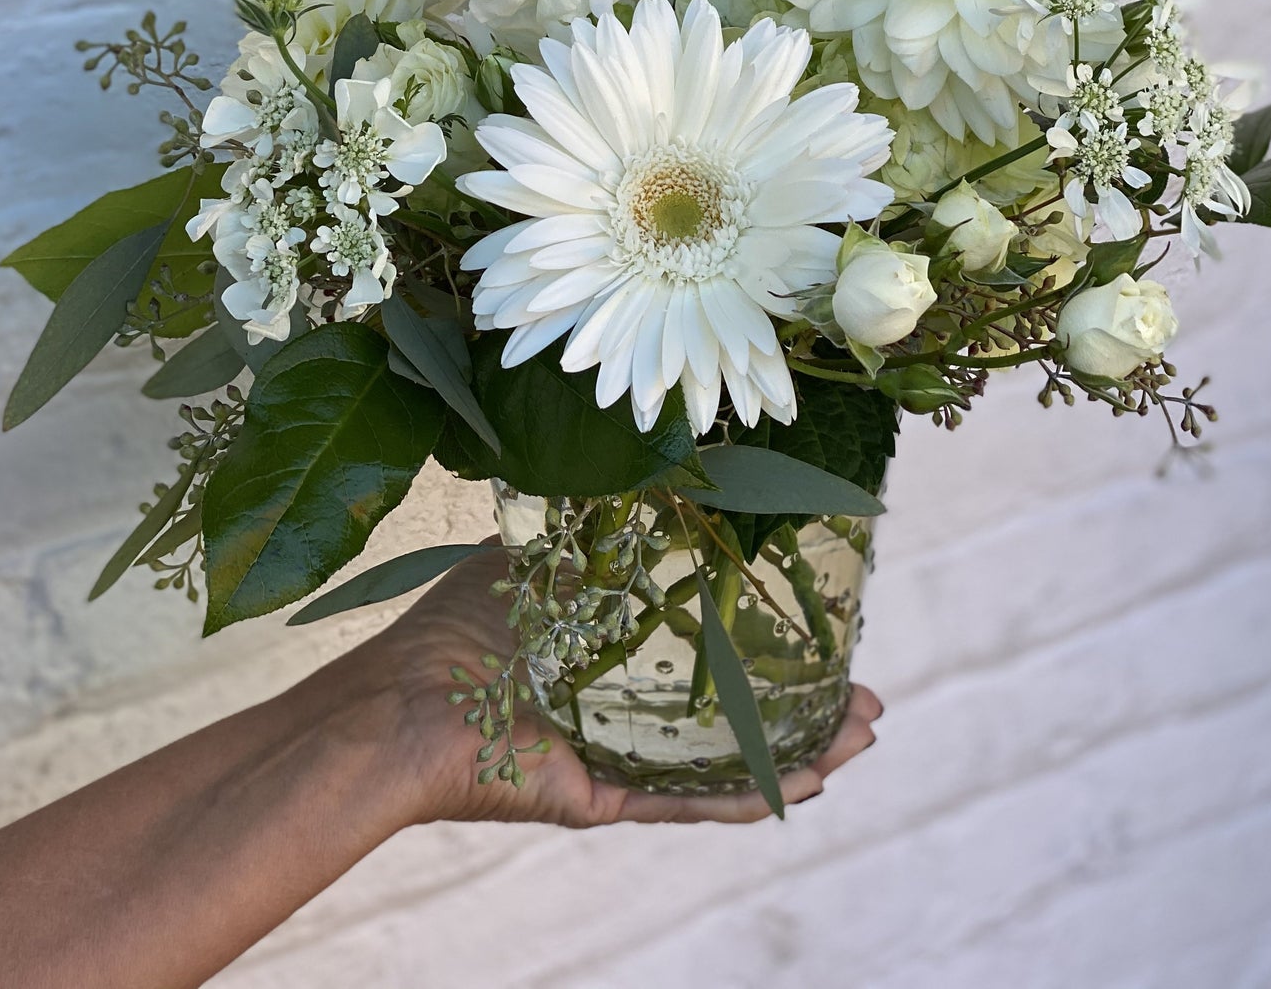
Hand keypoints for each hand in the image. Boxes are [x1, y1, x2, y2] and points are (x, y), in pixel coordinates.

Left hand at [315, 543, 882, 827]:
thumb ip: (595, 525)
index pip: (710, 653)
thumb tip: (651, 469)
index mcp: (616, 655)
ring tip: (861, 736)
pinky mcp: (606, 795)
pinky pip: (689, 800)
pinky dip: (748, 794)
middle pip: (736, 716)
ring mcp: (622, 756)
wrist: (401, 703)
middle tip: (868, 698)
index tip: (829, 626)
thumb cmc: (459, 625)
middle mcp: (627, 709)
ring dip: (801, 754)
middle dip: (808, 710)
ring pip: (730, 764)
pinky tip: (802, 782)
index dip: (772, 645)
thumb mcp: (543, 555)